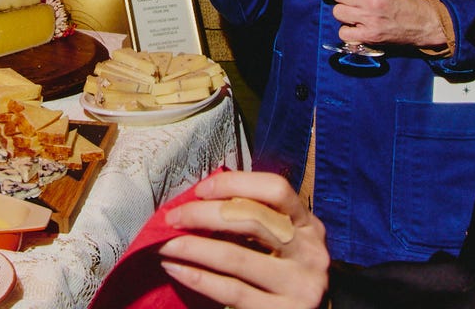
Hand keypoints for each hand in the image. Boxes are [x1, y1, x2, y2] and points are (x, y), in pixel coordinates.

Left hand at [157, 170, 328, 308]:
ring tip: (164, 244)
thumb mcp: (280, 243)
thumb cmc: (281, 274)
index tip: (200, 189)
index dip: (235, 184)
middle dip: (203, 215)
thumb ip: (253, 221)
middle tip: (172, 218)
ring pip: (235, 257)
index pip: (276, 189)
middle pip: (252, 220)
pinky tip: (176, 268)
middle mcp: (310, 253)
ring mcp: (299, 285)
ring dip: (192, 247)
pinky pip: (230, 290)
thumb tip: (197, 201)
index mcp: (309, 225)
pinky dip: (197, 277)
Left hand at [315, 0, 445, 47]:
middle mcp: (371, 0)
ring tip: (358, 15)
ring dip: (344, 13)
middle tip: (354, 1)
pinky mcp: (370, 36)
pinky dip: (348, 31)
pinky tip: (358, 28)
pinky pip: (343, 32)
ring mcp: (369, 19)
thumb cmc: (406, 2)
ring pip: (338, 12)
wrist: (426, 23)